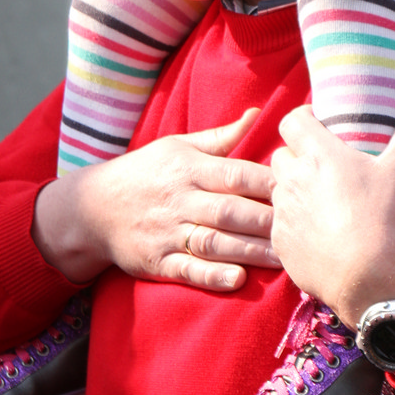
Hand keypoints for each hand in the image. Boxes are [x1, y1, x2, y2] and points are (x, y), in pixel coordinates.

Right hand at [33, 108, 277, 291]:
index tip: (298, 188)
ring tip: (284, 260)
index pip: (235, 174)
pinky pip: (187, 270)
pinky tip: (237, 279)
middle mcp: (180, 200)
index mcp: (189, 168)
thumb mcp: (178, 146)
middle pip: (229, 210)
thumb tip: (257, 114)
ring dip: (250, 251)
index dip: (267, 182)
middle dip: (266, 220)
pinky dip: (212, 276)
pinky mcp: (157, 262)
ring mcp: (168, 233)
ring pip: (215, 242)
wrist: (92, 207)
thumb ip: (221, 138)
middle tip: (302, 228)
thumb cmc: (145, 171)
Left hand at [269, 93, 394, 331]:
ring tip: (321, 199)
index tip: (320, 125)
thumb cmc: (384, 221)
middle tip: (322, 166)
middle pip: (282, 154)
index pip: (291, 120)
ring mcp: (284, 214)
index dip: (304, 119)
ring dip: (294, 189)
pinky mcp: (281, 244)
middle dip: (297, 156)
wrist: (370, 283)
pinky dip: (294, 224)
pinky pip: (280, 225)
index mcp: (318, 155)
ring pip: (279, 190)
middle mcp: (293, 180)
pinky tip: (317, 232)